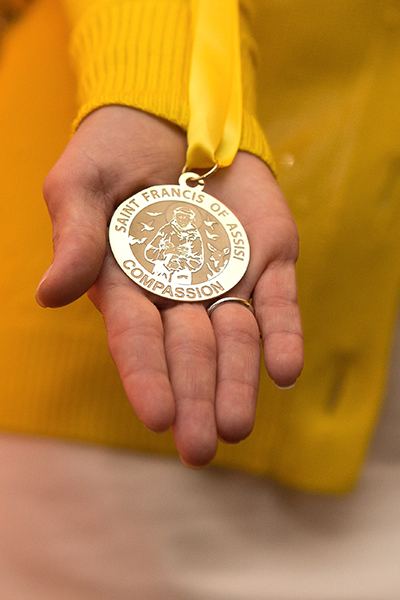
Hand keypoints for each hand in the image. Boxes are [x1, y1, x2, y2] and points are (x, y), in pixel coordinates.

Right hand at [37, 106, 302, 466]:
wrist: (169, 114)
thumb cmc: (113, 151)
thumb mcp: (80, 185)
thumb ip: (74, 238)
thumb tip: (50, 295)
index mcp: (128, 285)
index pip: (137, 339)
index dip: (146, 376)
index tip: (155, 417)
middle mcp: (177, 293)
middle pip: (189, 351)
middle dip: (195, 397)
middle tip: (202, 447)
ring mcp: (225, 277)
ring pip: (235, 338)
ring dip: (238, 380)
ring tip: (237, 424)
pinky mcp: (266, 257)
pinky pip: (278, 302)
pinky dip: (283, 334)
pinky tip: (285, 370)